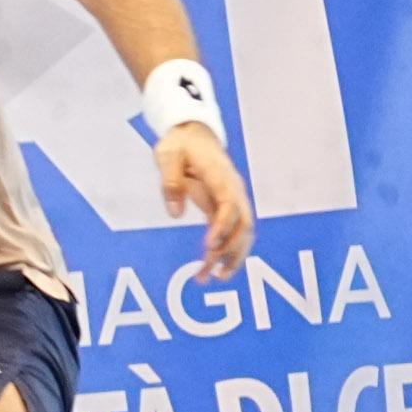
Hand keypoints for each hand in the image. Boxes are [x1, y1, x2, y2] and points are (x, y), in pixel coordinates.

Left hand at [156, 123, 252, 281]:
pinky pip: (233, 233)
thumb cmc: (180, 144)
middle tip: (210, 272)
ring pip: (243, 233)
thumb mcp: (168, 155)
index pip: (229, 205)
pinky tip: (213, 269)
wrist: (194, 133)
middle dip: (230, 250)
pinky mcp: (226, 207)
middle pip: (243, 224)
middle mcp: (234, 190)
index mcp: (220, 176)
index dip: (222, 227)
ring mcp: (233, 199)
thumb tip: (174, 214)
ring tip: (214, 278)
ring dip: (232, 257)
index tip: (209, 246)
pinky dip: (227, 252)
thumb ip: (170, 182)